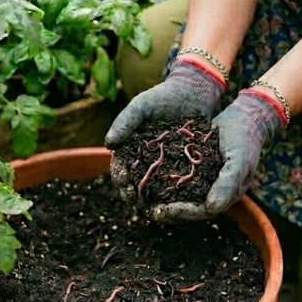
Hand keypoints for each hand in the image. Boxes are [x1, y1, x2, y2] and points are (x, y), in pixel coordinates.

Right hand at [106, 59, 224, 206]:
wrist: (194, 91)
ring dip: (153, 199)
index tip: (124, 185)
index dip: (120, 178)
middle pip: (136, 182)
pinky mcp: (186, 164)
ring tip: (155, 209)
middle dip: (134, 194)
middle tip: (137, 203)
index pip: (120, 167)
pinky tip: (178, 202)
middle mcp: (146, 158)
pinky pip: (179, 182)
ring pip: (156, 186)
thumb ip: (124, 122)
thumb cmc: (163, 96)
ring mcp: (166, 163)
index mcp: (131, 147)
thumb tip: (108, 144)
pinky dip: (176, 193)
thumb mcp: (141, 105)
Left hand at [143, 91, 281, 223]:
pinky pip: (176, 179)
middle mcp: (213, 191)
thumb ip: (227, 184)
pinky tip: (145, 179)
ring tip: (141, 199)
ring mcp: (203, 179)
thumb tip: (211, 208)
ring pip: (179, 195)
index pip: (201, 211)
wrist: (244, 117)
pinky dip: (161, 181)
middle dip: (167, 210)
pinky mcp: (193, 167)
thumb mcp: (238, 161)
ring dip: (161, 198)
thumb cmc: (243, 139)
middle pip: (187, 207)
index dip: (182, 213)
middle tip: (145, 209)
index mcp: (226, 194)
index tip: (162, 211)